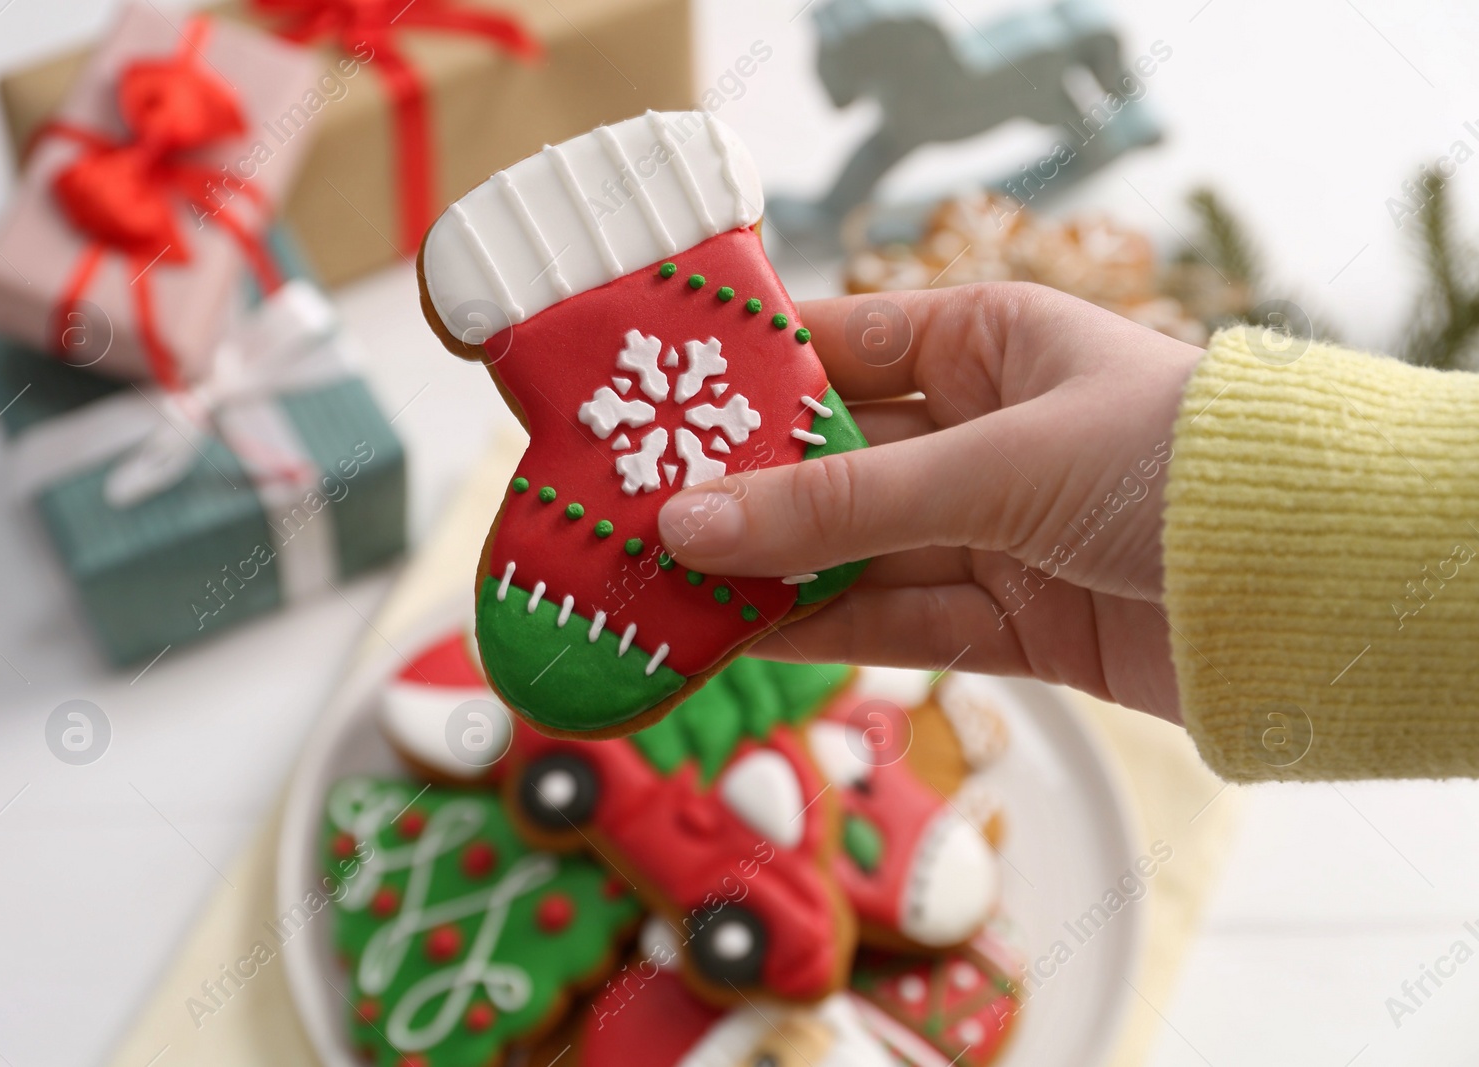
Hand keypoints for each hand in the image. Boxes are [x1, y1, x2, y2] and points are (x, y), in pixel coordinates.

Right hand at [656, 283, 1201, 721]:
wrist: (1317, 591)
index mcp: (989, 343)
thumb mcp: (995, 468)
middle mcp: (982, 433)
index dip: (743, 379)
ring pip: (850, 553)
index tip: (645, 402)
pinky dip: (818, 634)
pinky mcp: (1009, 621)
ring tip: (658, 587)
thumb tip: (690, 522)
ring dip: (763, 574)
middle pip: (830, 463)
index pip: (838, 348)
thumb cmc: (1178, 469)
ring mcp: (993, 531)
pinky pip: (890, 623)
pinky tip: (735, 635)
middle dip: (737, 494)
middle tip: (629, 513)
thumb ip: (840, 506)